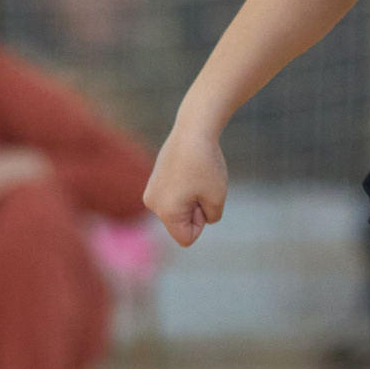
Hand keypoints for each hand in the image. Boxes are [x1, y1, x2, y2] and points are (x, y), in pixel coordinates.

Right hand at [145, 122, 227, 247]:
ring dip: (192, 198)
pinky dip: (186, 188)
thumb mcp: (217, 199)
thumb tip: (199, 214)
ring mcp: (151, 190)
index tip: (204, 200)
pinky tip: (190, 169)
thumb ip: (210, 217)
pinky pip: (175, 196)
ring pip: (179, 209)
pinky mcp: (155, 179)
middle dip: (196, 210)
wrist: (193, 130)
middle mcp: (152, 203)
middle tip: (201, 184)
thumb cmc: (206, 165)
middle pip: (181, 223)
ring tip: (196, 175)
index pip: (186, 238)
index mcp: (165, 212)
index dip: (202, 222)